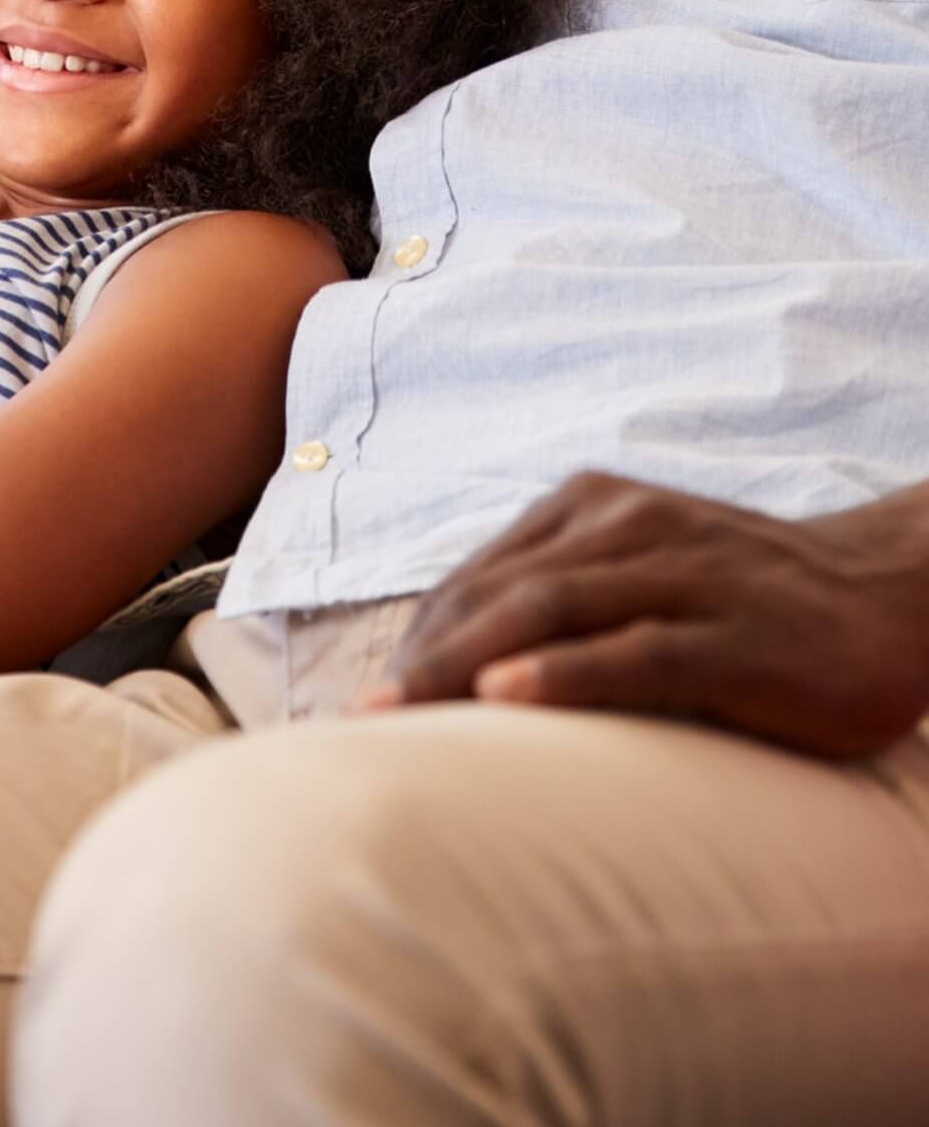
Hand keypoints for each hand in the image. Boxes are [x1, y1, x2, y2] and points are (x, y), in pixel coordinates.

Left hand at [368, 470, 928, 759]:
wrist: (884, 598)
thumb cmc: (746, 602)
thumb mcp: (645, 577)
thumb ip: (565, 598)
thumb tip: (458, 670)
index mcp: (597, 508)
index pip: (479, 574)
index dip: (416, 637)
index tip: (362, 706)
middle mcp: (633, 525)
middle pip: (501, 590)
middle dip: (421, 656)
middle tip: (356, 723)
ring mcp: (688, 576)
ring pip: (554, 609)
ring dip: (465, 662)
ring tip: (400, 713)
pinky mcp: (739, 637)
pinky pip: (639, 650)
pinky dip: (566, 671)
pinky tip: (508, 697)